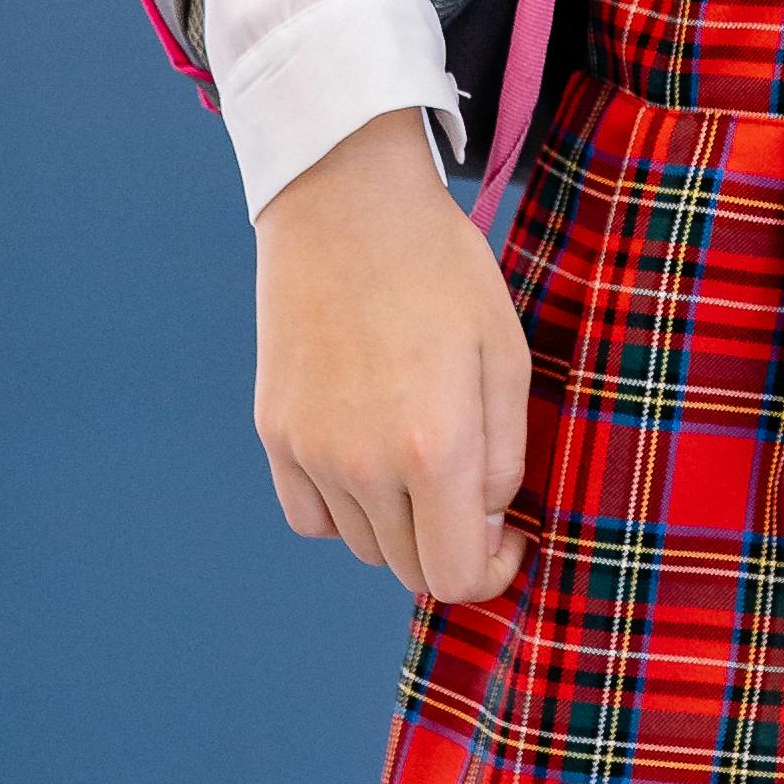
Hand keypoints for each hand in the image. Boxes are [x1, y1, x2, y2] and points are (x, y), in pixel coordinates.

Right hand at [254, 109, 533, 604]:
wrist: (345, 207)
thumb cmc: (442, 272)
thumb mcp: (507, 357)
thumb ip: (506, 458)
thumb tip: (489, 524)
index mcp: (435, 449)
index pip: (455, 577)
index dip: (491, 572)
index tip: (509, 538)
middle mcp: (363, 465)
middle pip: (409, 570)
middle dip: (451, 546)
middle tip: (472, 495)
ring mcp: (310, 453)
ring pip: (363, 546)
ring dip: (401, 527)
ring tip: (421, 459)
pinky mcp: (275, 434)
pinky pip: (312, 517)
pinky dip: (345, 510)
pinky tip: (369, 461)